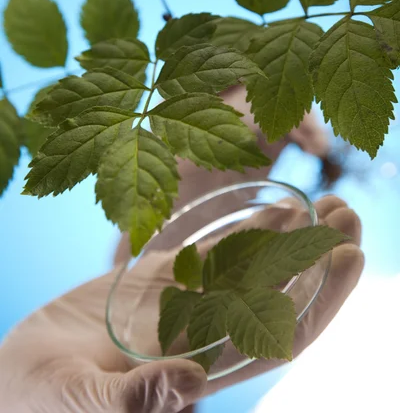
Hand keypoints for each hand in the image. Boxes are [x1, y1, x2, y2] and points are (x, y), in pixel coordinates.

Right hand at [0, 196, 362, 411]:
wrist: (21, 375)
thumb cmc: (46, 403)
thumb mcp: (86, 405)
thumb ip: (139, 399)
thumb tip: (191, 381)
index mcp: (202, 367)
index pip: (278, 333)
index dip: (318, 298)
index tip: (349, 257)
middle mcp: (206, 331)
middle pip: (278, 291)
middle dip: (318, 255)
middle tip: (349, 212)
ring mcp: (188, 301)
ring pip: (252, 264)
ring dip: (291, 235)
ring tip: (326, 200)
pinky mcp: (163, 278)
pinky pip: (214, 249)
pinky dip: (245, 227)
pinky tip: (276, 205)